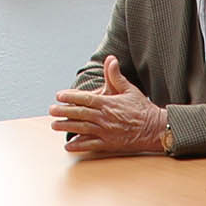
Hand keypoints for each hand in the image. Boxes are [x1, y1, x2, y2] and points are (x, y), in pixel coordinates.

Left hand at [50, 60, 169, 155]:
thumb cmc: (142, 108)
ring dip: (66, 127)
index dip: (70, 97)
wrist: (154, 128)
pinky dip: (79, 145)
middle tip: (51, 110)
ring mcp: (106, 131)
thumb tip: (111, 59)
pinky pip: (90, 145)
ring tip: (54, 125)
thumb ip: (116, 76)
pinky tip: (68, 146)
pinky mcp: (109, 143)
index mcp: (108, 103)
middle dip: (63, 111)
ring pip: (82, 128)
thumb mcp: (129, 89)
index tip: (59, 95)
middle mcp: (105, 117)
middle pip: (79, 113)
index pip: (85, 98)